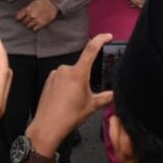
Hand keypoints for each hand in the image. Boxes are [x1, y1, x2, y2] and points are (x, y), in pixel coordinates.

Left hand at [15, 0, 58, 31]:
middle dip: (25, 21)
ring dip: (30, 25)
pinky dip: (35, 28)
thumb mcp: (33, 3)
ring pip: (29, 26)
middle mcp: (31, 15)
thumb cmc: (42, 2)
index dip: (18, 18)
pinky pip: (35, 29)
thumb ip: (26, 8)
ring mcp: (36, 20)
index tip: (17, 20)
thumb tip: (21, 12)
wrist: (53, 3)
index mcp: (28, 9)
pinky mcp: (42, 24)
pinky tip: (36, 26)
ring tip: (32, 23)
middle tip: (27, 20)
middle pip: (24, 22)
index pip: (19, 17)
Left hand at [25, 34, 114, 153]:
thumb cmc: (69, 116)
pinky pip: (61, 78)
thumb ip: (105, 97)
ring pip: (71, 74)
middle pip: (81, 68)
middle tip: (84, 97)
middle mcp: (65, 70)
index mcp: (78, 73)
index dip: (100, 40)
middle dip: (86, 79)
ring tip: (73, 101)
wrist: (47, 126)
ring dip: (75, 83)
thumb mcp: (92, 106)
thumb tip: (114, 94)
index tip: (107, 36)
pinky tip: (64, 100)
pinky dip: (65, 86)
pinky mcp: (49, 80)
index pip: (91, 49)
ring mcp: (55, 74)